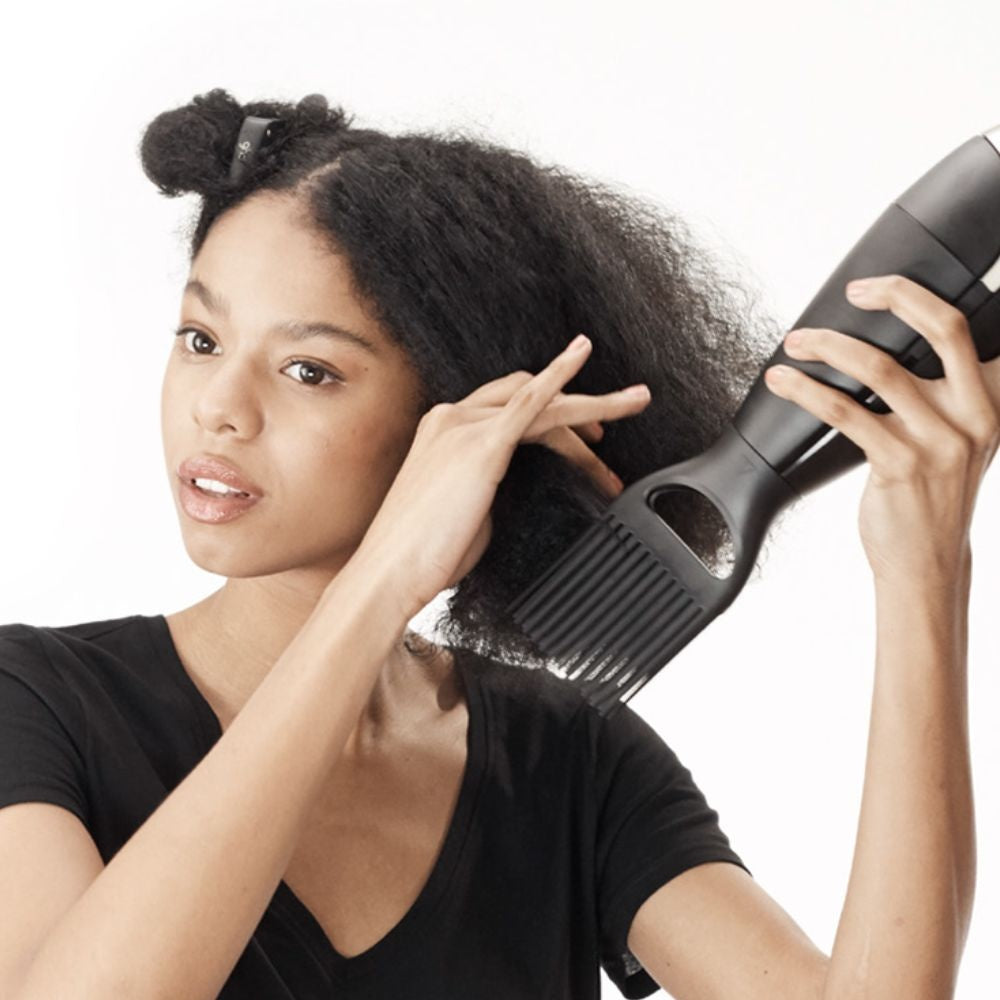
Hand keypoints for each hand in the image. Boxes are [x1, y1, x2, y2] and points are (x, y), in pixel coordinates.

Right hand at [352, 334, 651, 620]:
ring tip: (636, 402)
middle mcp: (452, 420)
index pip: (509, 409)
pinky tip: (583, 354)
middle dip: (581, 407)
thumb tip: (511, 493)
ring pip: (543, 401)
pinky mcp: (481, 444)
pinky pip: (529, 399)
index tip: (586, 440)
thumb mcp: (465, 513)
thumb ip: (490, 492)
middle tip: (623, 415)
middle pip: (531, 398)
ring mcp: (465, 427)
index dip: (554, 419)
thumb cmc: (422, 555)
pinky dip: (560, 374)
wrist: (390, 573)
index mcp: (444, 433)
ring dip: (594, 402)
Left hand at [764, 274, 999, 586]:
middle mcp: (976, 415)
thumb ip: (944, 392)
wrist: (927, 561)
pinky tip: (784, 382)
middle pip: (944, 328)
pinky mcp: (900, 464)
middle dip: (896, 293)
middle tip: (856, 290)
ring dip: (828, 346)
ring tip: (796, 341)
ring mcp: (940, 440)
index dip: (936, 295)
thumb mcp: (959, 437)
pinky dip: (806, 391)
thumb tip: (892, 346)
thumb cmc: (932, 495)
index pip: (976, 331)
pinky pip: (845, 412)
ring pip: (881, 367)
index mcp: (993, 401)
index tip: (891, 279)